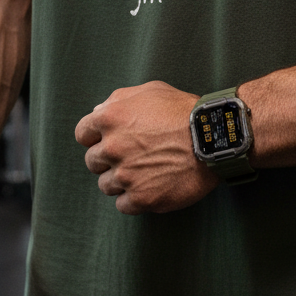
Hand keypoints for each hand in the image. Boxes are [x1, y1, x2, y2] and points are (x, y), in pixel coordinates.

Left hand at [75, 80, 217, 214]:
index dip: (95, 137)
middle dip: (108, 159)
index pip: (82, 134)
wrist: (213, 138)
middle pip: (92, 161)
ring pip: (106, 185)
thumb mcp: (150, 91)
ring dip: (120, 180)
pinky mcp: (141, 197)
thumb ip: (118, 100)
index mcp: (110, 119)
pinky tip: (149, 187)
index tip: (108, 140)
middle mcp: (112, 147)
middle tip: (131, 156)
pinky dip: (133, 199)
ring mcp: (126, 175)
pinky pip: (123, 205)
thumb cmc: (183, 111)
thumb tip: (97, 113)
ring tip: (143, 172)